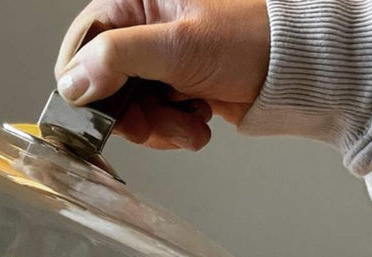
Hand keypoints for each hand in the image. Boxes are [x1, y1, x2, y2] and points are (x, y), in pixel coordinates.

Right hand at [55, 0, 270, 149]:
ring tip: (188, 126)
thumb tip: (71, 82)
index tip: (106, 109)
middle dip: (129, 114)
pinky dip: (171, 129)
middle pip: (102, 84)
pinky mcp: (173, 84)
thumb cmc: (253, 40)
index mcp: (136, 0)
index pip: (80, 45)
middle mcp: (143, 27)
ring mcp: (158, 58)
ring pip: (127, 107)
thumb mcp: (178, 47)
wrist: (301, 68)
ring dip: (155, 128)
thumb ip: (116, 58)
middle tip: (152, 126)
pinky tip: (197, 122)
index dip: (85, 84)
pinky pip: (151, 117)